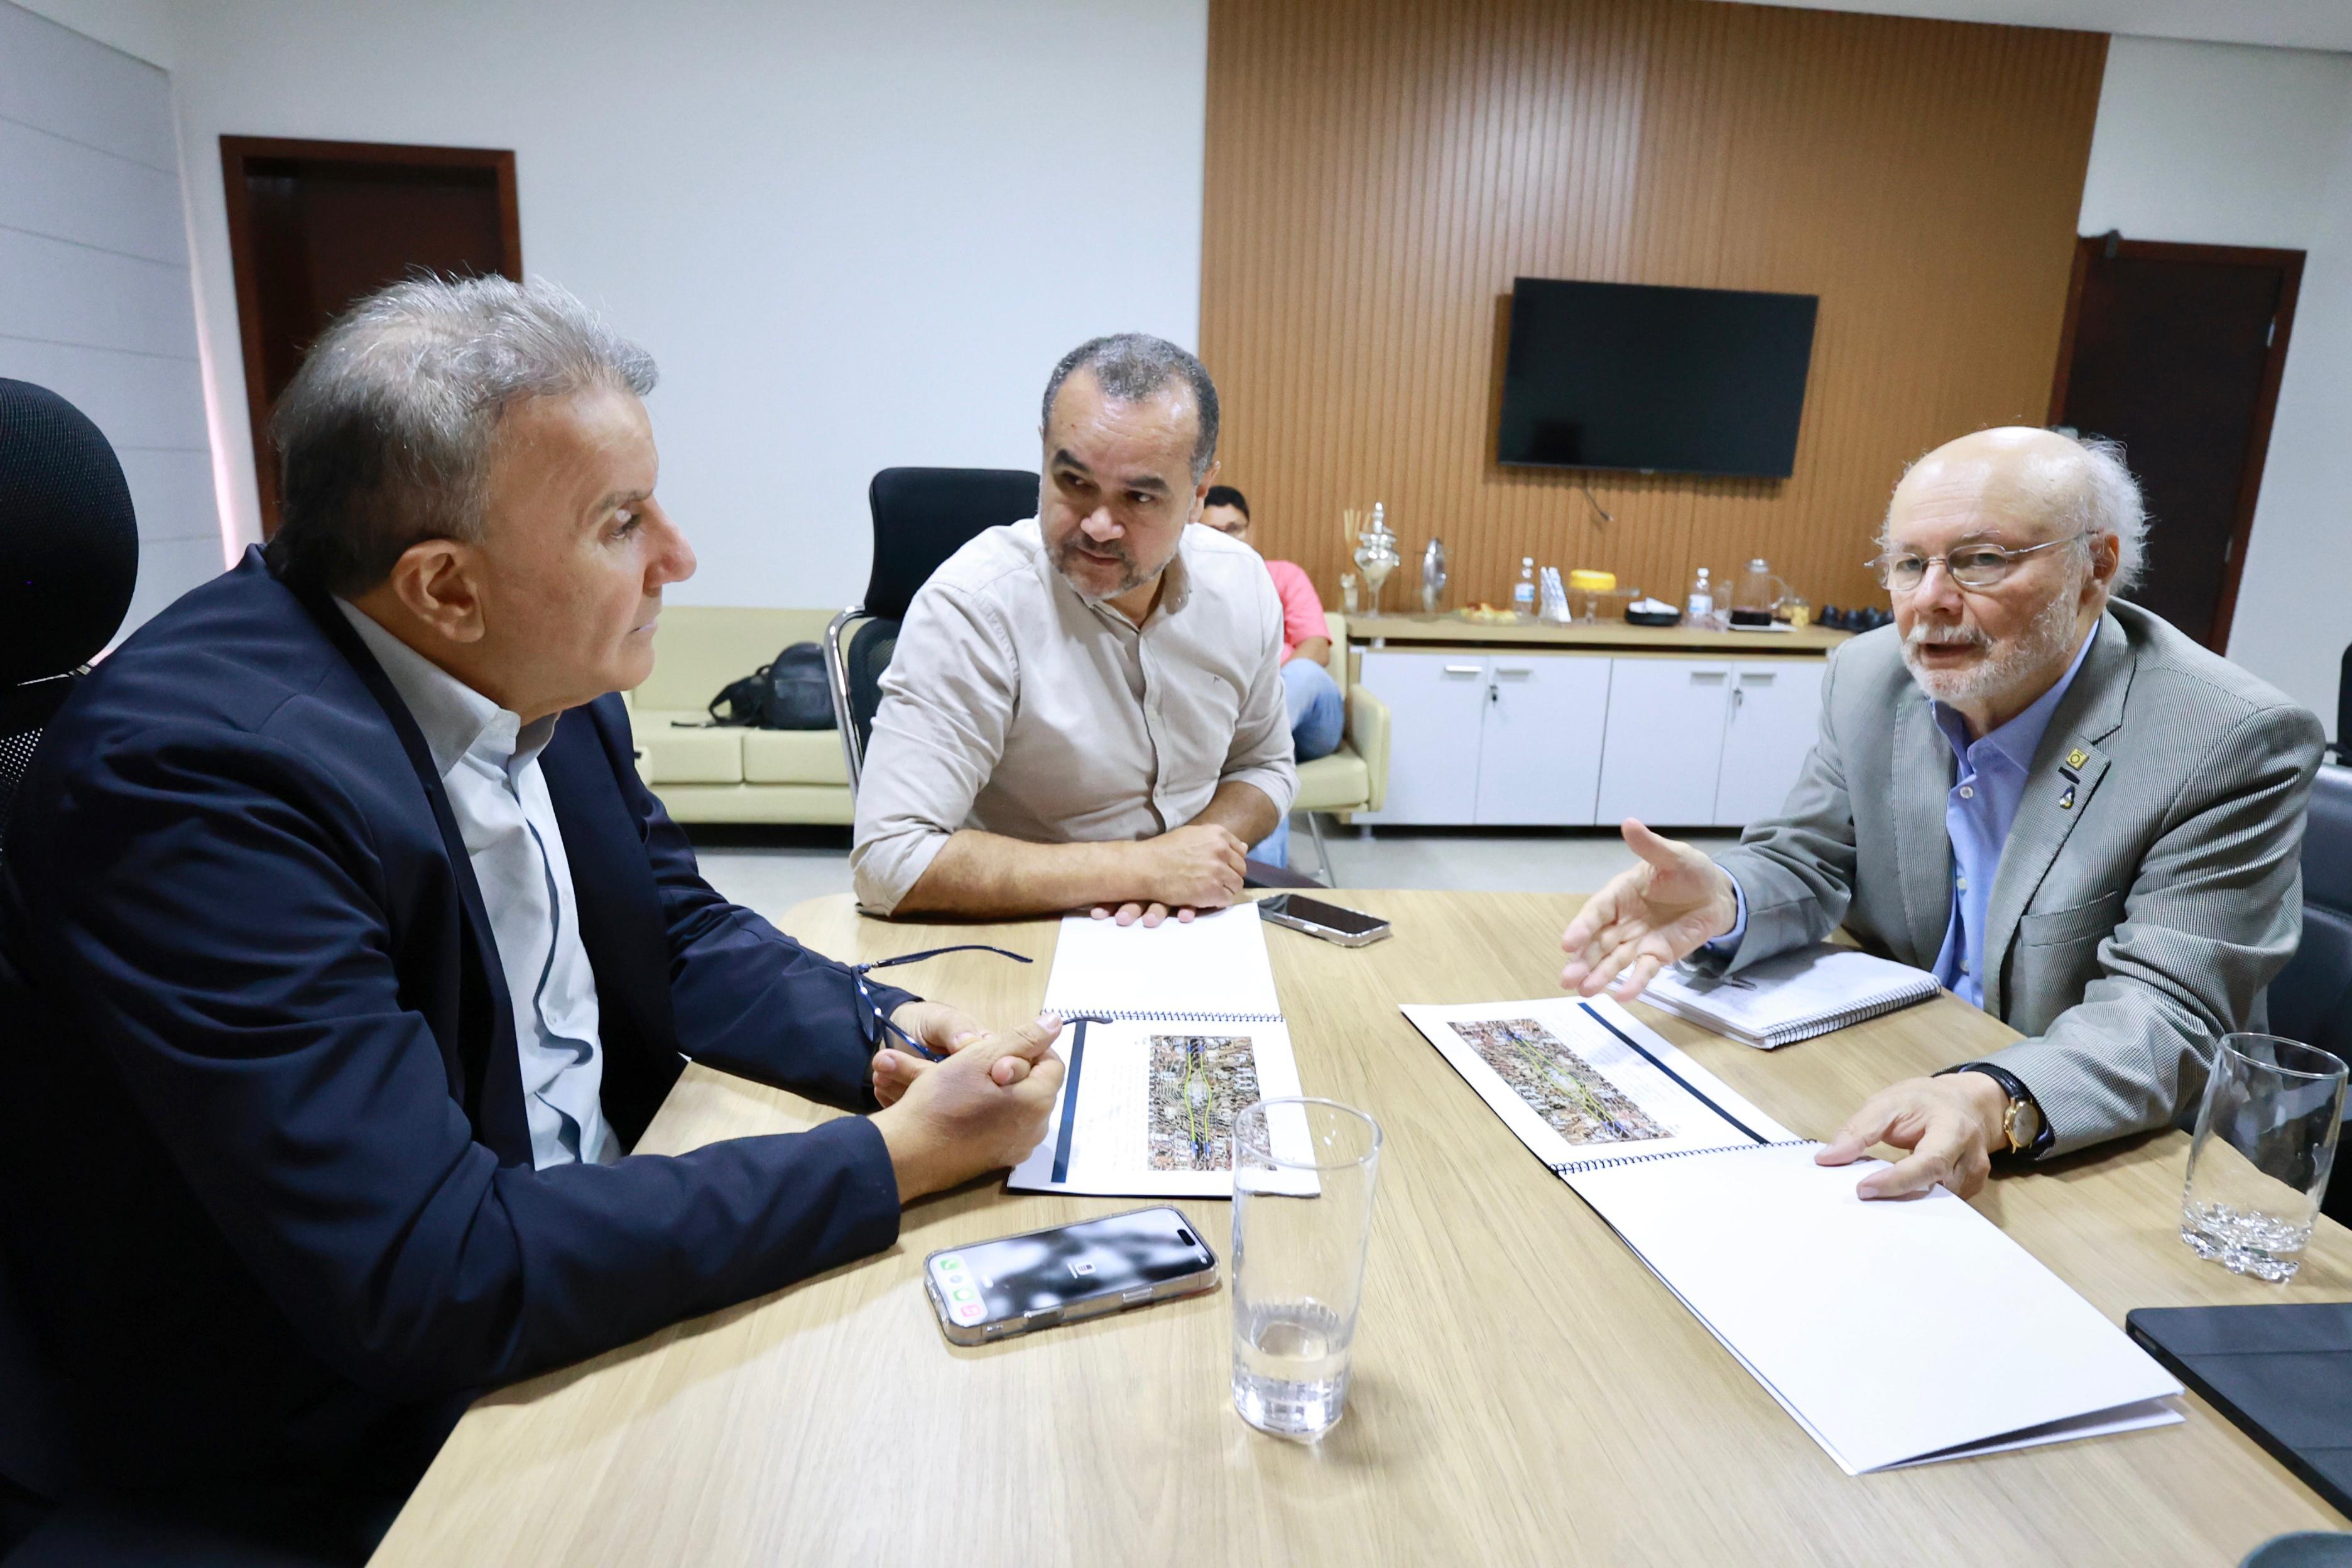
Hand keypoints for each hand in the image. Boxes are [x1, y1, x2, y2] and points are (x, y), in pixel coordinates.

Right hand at [869, 1014, 1066, 1201]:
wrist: (910, 1152)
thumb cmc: (942, 1100)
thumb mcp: (981, 1057)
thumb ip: (1023, 1038)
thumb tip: (1055, 1022)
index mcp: (1038, 1101)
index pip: (1052, 1063)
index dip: (1029, 1048)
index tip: (999, 1048)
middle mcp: (1037, 1129)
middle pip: (1038, 1086)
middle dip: (1016, 1070)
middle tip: (980, 1065)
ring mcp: (1019, 1148)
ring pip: (1023, 1106)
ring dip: (1005, 1091)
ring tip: (972, 1085)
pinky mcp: (1002, 1160)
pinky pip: (1009, 1127)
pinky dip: (997, 1113)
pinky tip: (969, 1108)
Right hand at [1087, 824, 1248, 924]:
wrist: (1145, 867)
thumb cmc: (1164, 851)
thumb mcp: (1192, 835)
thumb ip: (1218, 840)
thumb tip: (1245, 847)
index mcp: (1217, 834)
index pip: (1239, 851)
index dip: (1230, 862)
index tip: (1219, 868)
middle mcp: (1221, 850)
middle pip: (1240, 869)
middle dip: (1229, 877)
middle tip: (1213, 882)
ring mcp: (1218, 870)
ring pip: (1236, 885)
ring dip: (1224, 890)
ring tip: (1208, 891)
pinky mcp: (1212, 890)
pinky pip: (1226, 899)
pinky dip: (1217, 902)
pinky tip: (1204, 898)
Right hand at [1558, 819, 1739, 998]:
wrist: (1717, 895)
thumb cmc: (1691, 872)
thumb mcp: (1673, 855)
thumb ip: (1650, 846)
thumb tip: (1629, 823)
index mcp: (1619, 894)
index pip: (1596, 912)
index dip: (1581, 927)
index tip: (1567, 943)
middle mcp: (1623, 920)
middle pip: (1598, 942)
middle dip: (1582, 960)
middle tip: (1566, 979)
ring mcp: (1638, 940)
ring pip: (1614, 960)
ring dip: (1600, 976)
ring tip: (1584, 991)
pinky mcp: (1657, 955)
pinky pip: (1644, 971)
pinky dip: (1634, 983)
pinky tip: (1623, 996)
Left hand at [1814, 1072, 2009, 1199]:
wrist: (1969, 1103)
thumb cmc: (1927, 1101)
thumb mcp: (1889, 1101)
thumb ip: (1859, 1129)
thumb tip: (1827, 1159)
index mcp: (1953, 1129)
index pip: (1928, 1162)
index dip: (1896, 1180)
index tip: (1862, 1190)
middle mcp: (1970, 1157)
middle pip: (1934, 1188)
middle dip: (1897, 1198)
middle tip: (1862, 1202)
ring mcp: (1974, 1177)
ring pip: (1938, 1202)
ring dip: (1906, 1204)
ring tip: (1875, 1200)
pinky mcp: (1970, 1190)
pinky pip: (1942, 1204)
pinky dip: (1916, 1203)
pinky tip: (1895, 1199)